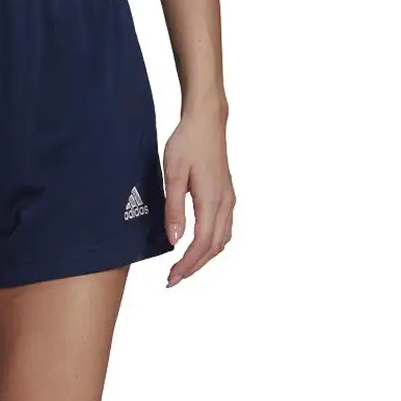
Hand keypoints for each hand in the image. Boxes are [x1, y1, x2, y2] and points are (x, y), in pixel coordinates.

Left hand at [163, 105, 234, 286]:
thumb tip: (175, 241)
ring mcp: (228, 199)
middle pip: (214, 247)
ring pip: (222, 240)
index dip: (187, 264)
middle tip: (173, 279)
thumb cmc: (187, 142)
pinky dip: (211, 244)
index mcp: (212, 199)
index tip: (171, 277)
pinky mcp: (226, 195)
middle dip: (194, 266)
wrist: (206, 120)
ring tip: (183, 267)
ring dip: (204, 258)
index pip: (202, 243)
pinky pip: (224, 229)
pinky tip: (197, 247)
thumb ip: (174, 209)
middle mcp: (225, 202)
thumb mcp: (173, 174)